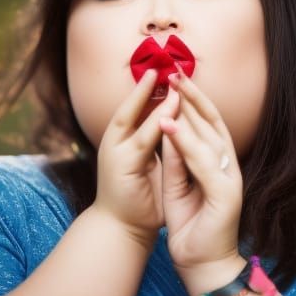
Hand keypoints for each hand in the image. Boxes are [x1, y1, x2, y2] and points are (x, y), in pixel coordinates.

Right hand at [92, 69, 179, 243]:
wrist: (123, 231)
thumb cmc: (141, 203)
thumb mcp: (155, 170)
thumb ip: (164, 150)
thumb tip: (179, 129)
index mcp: (126, 143)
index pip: (141, 111)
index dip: (155, 93)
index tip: (171, 74)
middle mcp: (117, 142)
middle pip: (132, 107)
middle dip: (147, 87)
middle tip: (164, 65)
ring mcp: (116, 152)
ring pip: (135, 119)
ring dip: (151, 100)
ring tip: (169, 82)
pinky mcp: (121, 165)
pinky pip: (141, 141)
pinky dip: (154, 126)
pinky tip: (168, 115)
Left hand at [159, 66, 243, 295]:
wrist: (203, 263)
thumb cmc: (192, 227)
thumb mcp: (178, 186)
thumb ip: (177, 160)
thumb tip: (170, 128)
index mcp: (220, 166)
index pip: (210, 126)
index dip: (194, 101)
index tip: (175, 79)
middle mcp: (230, 169)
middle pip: (215, 124)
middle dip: (194, 97)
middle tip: (175, 71)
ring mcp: (231, 181)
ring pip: (210, 138)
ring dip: (190, 111)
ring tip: (172, 88)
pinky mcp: (226, 195)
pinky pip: (203, 163)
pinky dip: (186, 143)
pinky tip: (169, 125)